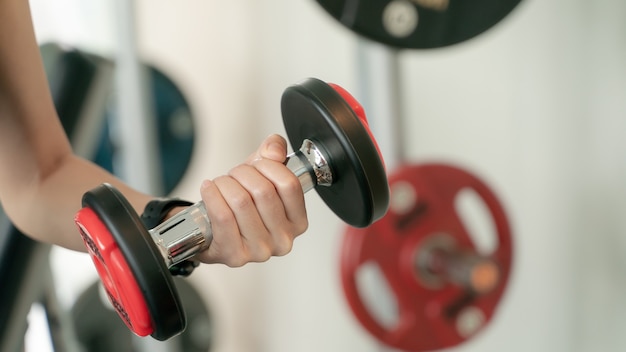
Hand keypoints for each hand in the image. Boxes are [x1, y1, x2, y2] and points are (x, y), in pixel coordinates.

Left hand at [194, 134, 307, 265]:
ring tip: (220, 184)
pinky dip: (212, 196)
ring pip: (241, 201)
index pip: (289, 184)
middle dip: (242, 173)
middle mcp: (283, 239)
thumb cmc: (242, 204)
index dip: (269, 166)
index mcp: (298, 221)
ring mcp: (261, 251)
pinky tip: (208, 190)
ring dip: (225, 184)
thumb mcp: (262, 172)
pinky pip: (223, 217)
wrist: (214, 231)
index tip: (257, 164)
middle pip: (263, 191)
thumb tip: (274, 149)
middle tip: (234, 174)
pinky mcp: (236, 255)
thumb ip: (273, 151)